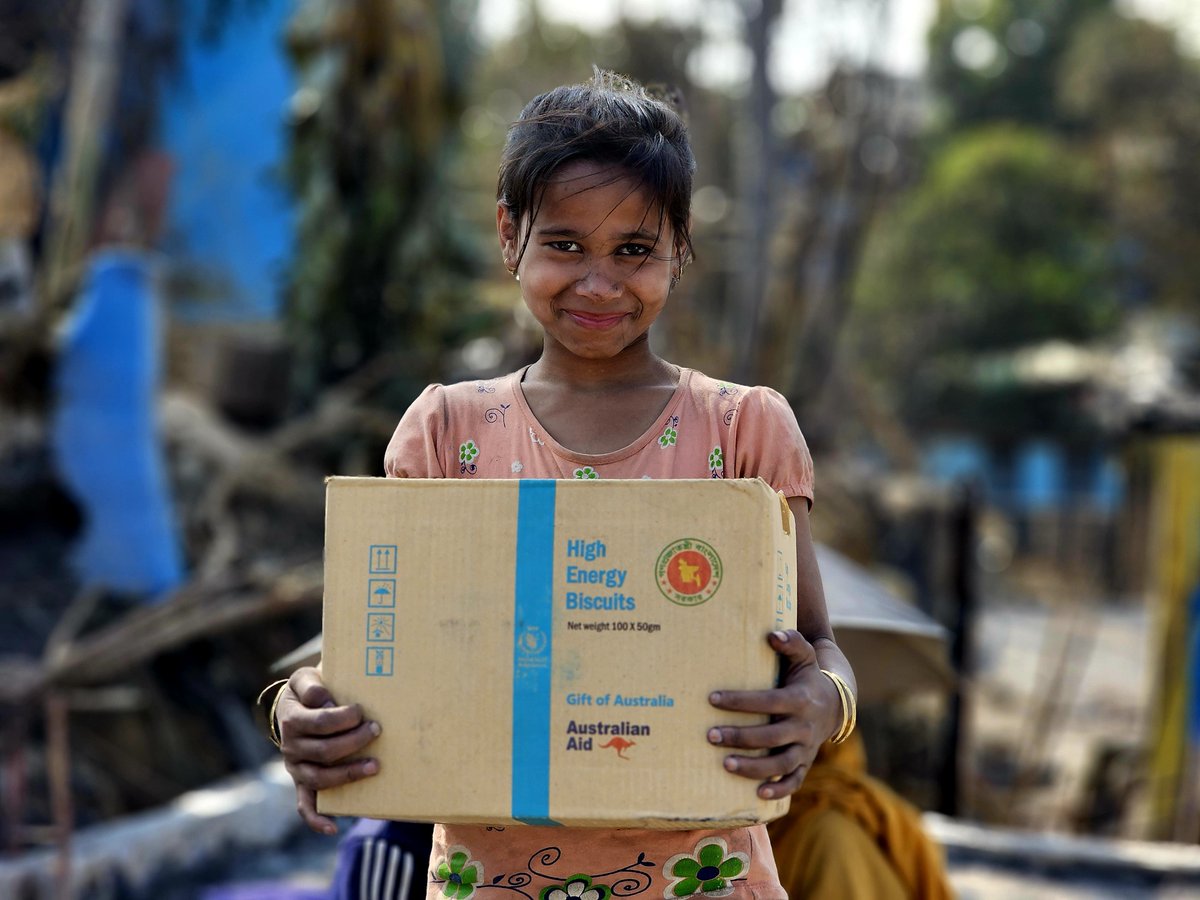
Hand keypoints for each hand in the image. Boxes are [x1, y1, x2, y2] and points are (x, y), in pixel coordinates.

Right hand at [277, 666, 381, 833]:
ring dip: (349, 774)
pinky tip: (332, 828)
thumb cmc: (307, 691)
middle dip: (355, 742)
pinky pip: (304, 805)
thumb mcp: (304, 678)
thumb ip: (313, 685)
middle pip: (325, 751)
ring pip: (320, 778)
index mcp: (292, 719)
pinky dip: (316, 819)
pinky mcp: (301, 782)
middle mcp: (291, 747)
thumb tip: (327, 701)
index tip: (362, 711)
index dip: (344, 718)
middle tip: (377, 731)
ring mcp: (296, 767)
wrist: (292, 707)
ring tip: (375, 766)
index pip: (321, 722)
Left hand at [706, 629, 841, 799]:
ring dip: (753, 767)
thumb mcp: (804, 656)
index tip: (713, 699)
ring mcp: (806, 747)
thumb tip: (772, 635)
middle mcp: (804, 726)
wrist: (835, 703)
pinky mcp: (805, 763)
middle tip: (710, 735)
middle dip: (740, 736)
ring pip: (781, 763)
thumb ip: (791, 642)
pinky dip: (779, 789)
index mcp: (801, 699)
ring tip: (724, 763)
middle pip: (771, 736)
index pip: (769, 701)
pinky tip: (757, 793)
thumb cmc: (807, 676)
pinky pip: (795, 781)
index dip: (741, 701)